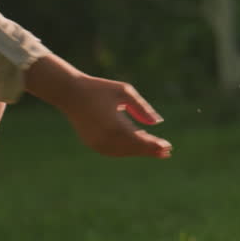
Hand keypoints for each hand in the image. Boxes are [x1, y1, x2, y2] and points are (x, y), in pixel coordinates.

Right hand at [25, 54, 171, 158]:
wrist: (70, 93)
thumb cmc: (100, 89)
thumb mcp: (124, 92)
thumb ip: (142, 108)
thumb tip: (157, 123)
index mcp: (115, 126)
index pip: (140, 141)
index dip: (155, 145)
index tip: (168, 147)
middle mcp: (106, 139)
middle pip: (133, 148)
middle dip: (150, 150)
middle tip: (166, 152)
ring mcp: (97, 143)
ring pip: (123, 152)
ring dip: (138, 151)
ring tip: (155, 149)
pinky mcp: (92, 144)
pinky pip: (113, 151)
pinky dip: (126, 150)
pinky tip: (136, 146)